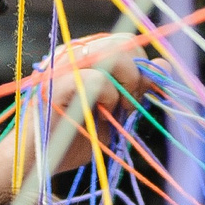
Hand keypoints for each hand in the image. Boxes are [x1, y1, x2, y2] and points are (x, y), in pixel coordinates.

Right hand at [23, 34, 146, 175]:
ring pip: (113, 54)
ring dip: (124, 86)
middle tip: (129, 106)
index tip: (140, 97)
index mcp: (87, 54)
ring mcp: (63, 65)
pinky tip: (99, 115)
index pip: (127, 42)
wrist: (39, 162)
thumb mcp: (115, 111)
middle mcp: (74, 53)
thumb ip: (136, 88)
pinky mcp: (55, 85)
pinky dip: (107, 98)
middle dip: (137, 76)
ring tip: (114, 110)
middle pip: (124, 42)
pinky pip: (96, 80)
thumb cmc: (74, 136)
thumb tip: (165, 67)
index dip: (143, 68)